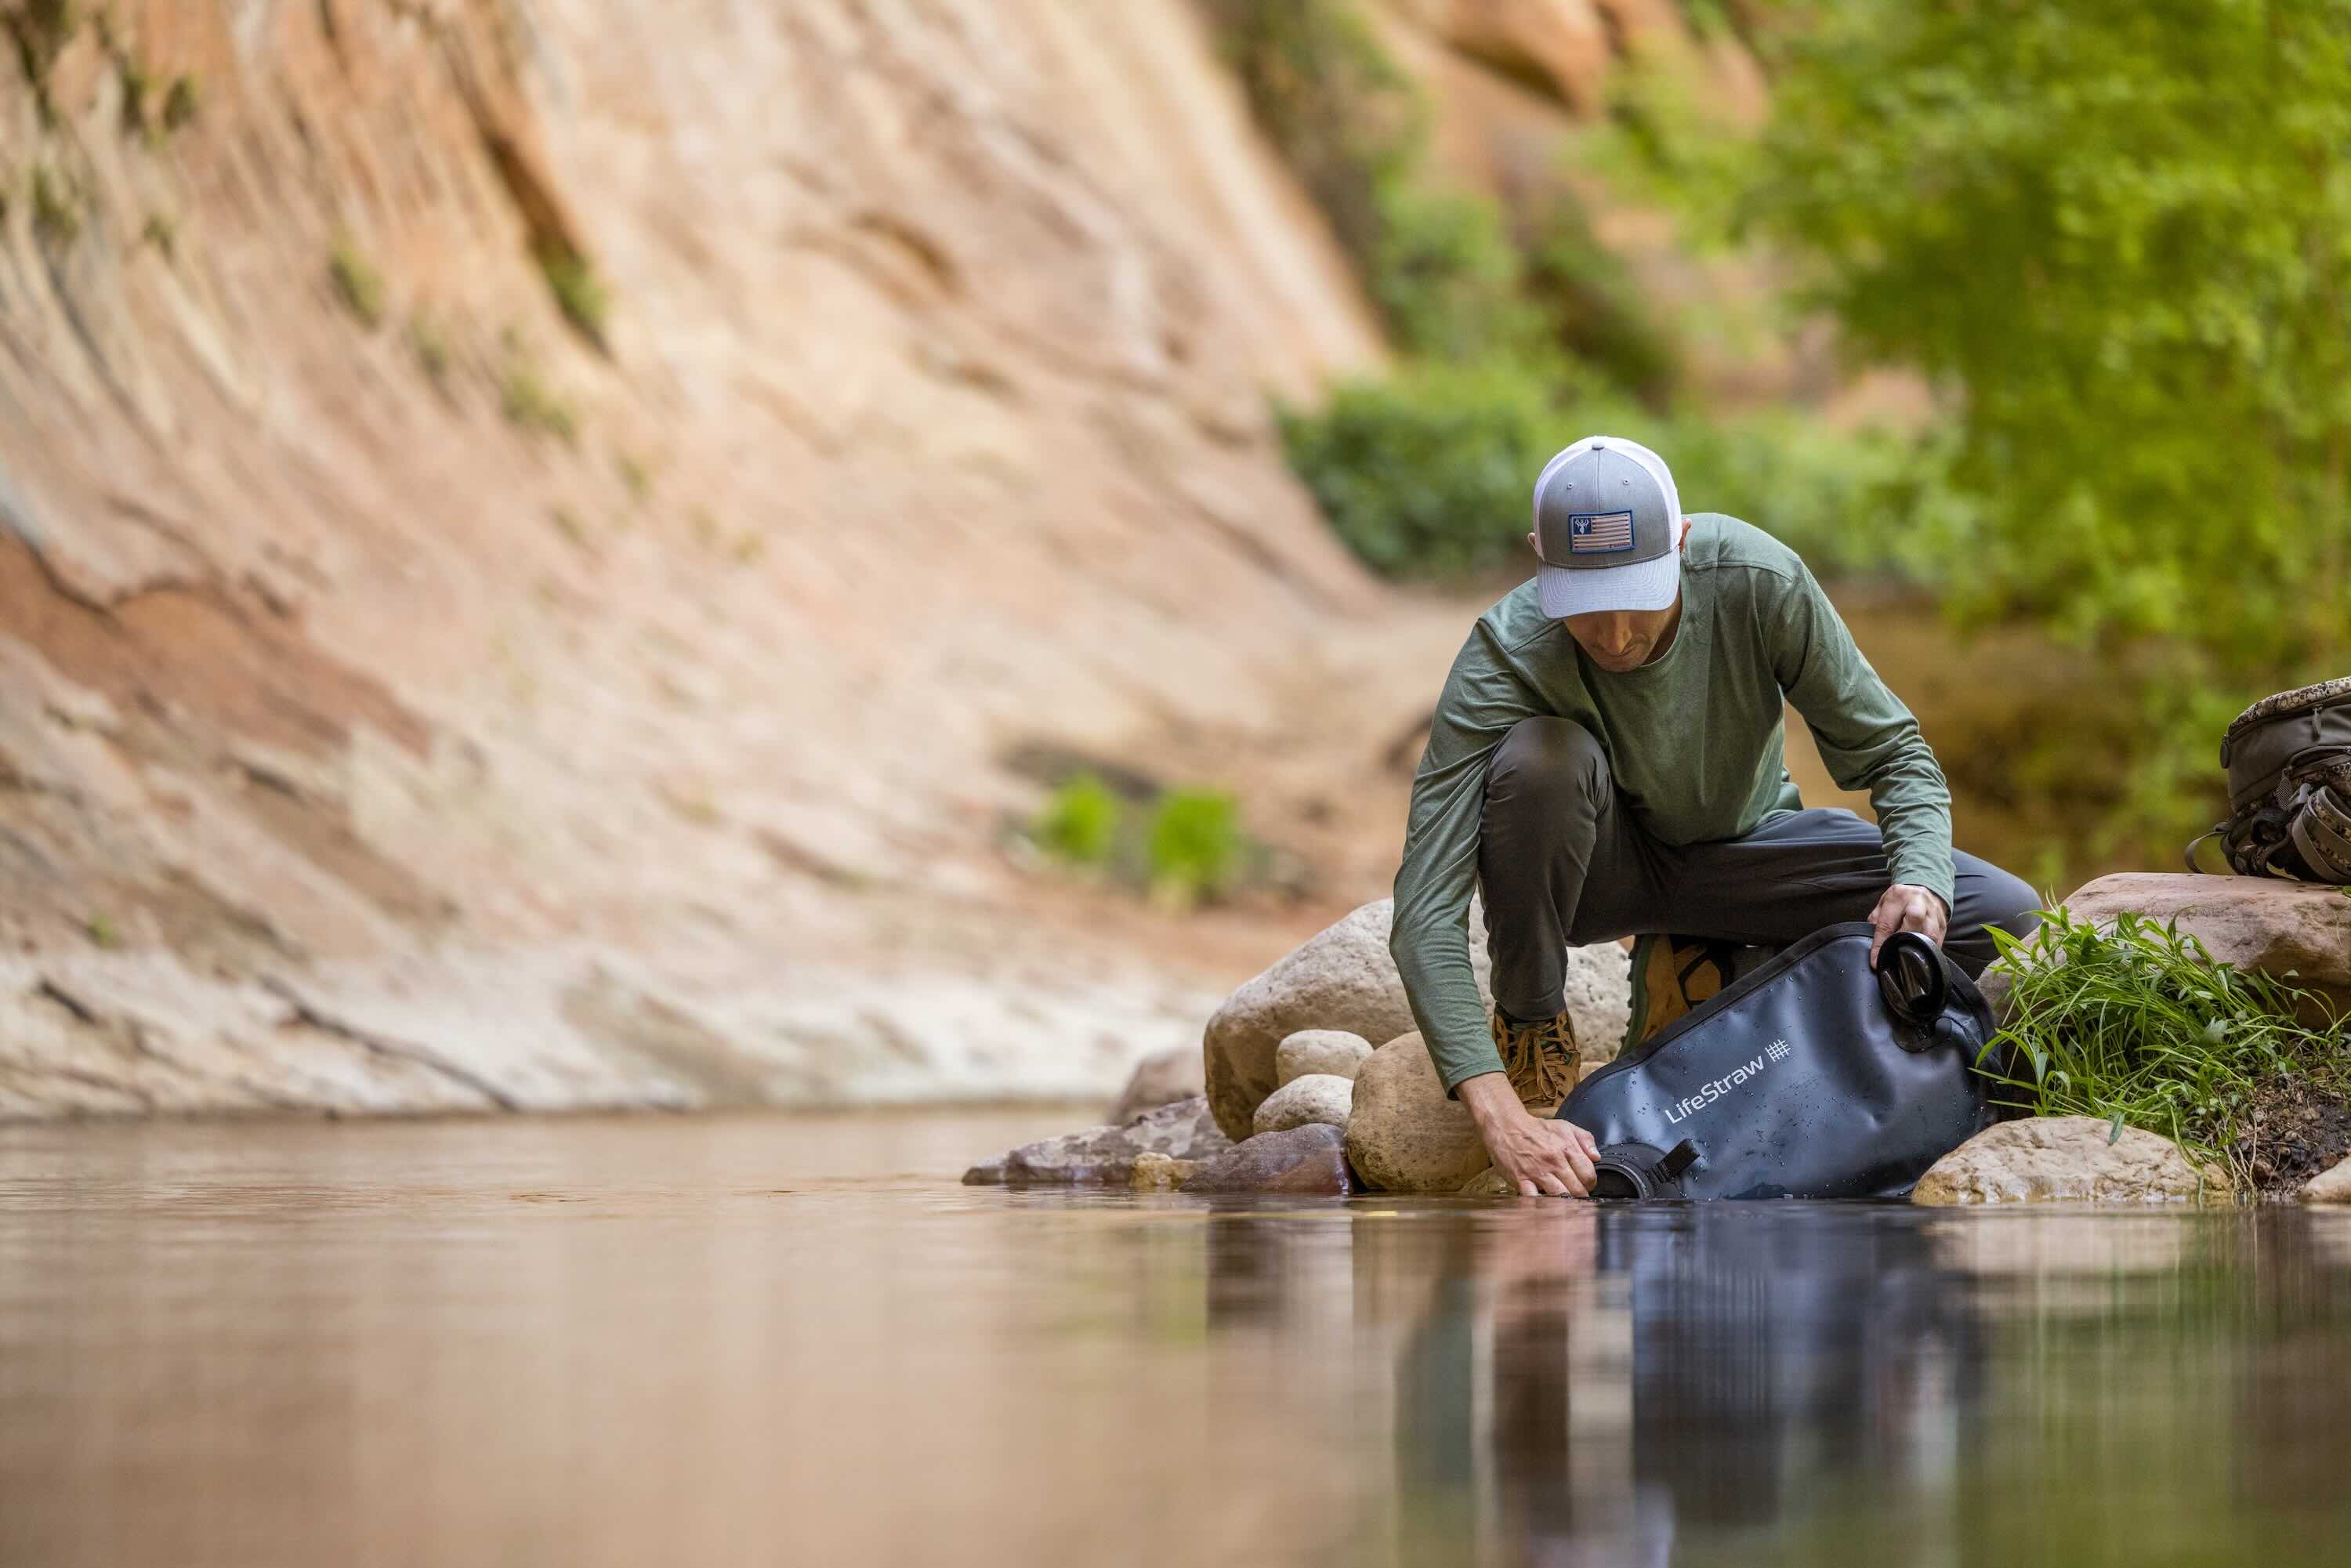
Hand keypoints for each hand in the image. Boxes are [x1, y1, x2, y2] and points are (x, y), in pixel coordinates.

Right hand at [1458, 1072, 1599, 1196]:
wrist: (1506, 1126)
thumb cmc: (1535, 1129)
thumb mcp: (1565, 1126)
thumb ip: (1585, 1139)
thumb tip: (1597, 1157)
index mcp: (1567, 1148)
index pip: (1589, 1174)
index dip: (1591, 1183)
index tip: (1586, 1184)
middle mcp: (1554, 1161)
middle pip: (1577, 1189)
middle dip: (1580, 1196)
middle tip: (1576, 1196)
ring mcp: (1538, 1172)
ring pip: (1560, 1197)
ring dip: (1566, 1203)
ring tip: (1566, 1204)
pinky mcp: (1522, 1180)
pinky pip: (1535, 1198)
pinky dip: (1542, 1205)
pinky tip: (1547, 1207)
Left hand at [1869, 882, 1948, 965]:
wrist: (1924, 889)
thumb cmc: (1901, 900)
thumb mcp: (1884, 903)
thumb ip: (1876, 919)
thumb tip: (1872, 941)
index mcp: (1898, 896)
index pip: (1886, 923)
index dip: (1880, 943)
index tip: (1877, 959)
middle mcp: (1918, 901)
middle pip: (1914, 918)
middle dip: (1905, 938)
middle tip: (1897, 952)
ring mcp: (1933, 911)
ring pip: (1931, 932)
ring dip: (1920, 946)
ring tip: (1911, 956)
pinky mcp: (1943, 921)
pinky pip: (1939, 939)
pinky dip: (1930, 949)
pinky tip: (1923, 955)